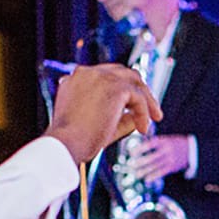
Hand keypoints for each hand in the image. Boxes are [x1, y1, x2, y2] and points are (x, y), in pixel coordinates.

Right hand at [46, 65, 160, 164]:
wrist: (64, 145)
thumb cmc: (74, 142)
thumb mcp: (94, 124)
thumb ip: (115, 117)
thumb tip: (134, 117)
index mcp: (76, 80)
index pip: (105, 76)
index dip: (121, 88)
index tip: (130, 105)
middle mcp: (86, 73)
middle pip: (122, 73)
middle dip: (137, 90)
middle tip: (149, 108)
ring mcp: (101, 77)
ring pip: (133, 82)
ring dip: (146, 99)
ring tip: (154, 117)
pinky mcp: (115, 87)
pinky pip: (138, 97)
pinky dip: (144, 112)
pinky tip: (143, 128)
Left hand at [120, 135, 190, 184]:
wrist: (193, 149)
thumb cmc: (176, 143)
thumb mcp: (167, 139)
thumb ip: (155, 142)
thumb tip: (141, 144)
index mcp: (164, 141)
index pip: (150, 144)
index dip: (140, 148)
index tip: (131, 152)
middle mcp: (167, 150)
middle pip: (152, 157)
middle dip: (141, 162)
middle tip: (131, 165)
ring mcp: (170, 159)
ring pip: (156, 166)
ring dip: (145, 171)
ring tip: (136, 174)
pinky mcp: (172, 167)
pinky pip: (162, 172)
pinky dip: (154, 176)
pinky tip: (147, 179)